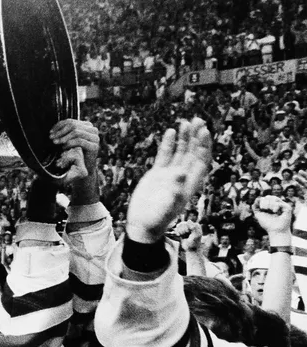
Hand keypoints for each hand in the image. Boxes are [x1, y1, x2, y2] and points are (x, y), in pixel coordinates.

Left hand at [51, 119, 99, 173]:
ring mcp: (95, 138)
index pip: (71, 121)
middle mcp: (93, 130)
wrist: (85, 168)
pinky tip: (63, 148)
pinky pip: (79, 141)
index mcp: (87, 126)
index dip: (59, 126)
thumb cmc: (75, 153)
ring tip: (55, 143)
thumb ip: (66, 132)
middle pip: (73, 125)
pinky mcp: (94, 146)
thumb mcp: (70, 140)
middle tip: (51, 137)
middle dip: (60, 131)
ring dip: (63, 137)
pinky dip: (69, 143)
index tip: (50, 132)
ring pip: (76, 132)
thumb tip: (52, 130)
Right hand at [126, 119, 211, 243]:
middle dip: (196, 137)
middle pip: (193, 153)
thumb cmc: (155, 220)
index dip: (204, 146)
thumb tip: (180, 173)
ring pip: (180, 152)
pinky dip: (168, 144)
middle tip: (198, 121)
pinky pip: (165, 156)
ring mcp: (170, 174)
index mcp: (189, 184)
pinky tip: (171, 131)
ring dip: (185, 138)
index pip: (201, 161)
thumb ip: (173, 191)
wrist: (142, 225)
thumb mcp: (165, 208)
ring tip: (186, 122)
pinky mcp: (158, 174)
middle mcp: (183, 177)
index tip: (204, 132)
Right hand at [174, 220, 202, 251]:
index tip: (188, 233)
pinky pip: (177, 227)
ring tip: (182, 235)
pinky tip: (179, 235)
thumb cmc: (194, 243)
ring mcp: (187, 228)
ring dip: (180, 231)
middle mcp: (192, 226)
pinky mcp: (182, 230)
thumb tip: (189, 220)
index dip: (187, 228)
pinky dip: (177, 232)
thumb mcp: (196, 236)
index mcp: (197, 226)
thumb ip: (194, 227)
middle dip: (183, 230)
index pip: (188, 223)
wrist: (190, 249)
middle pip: (183, 224)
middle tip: (185, 236)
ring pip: (179, 225)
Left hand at [253, 195, 291, 235]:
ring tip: (270, 211)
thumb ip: (256, 208)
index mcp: (272, 206)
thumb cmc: (267, 224)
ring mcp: (283, 206)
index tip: (261, 208)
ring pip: (274, 199)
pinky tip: (275, 212)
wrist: (275, 231)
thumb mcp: (259, 215)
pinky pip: (279, 203)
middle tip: (265, 209)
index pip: (267, 198)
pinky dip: (275, 207)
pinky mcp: (288, 208)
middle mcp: (278, 205)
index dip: (262, 200)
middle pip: (270, 197)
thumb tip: (256, 199)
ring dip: (270, 204)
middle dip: (265, 202)